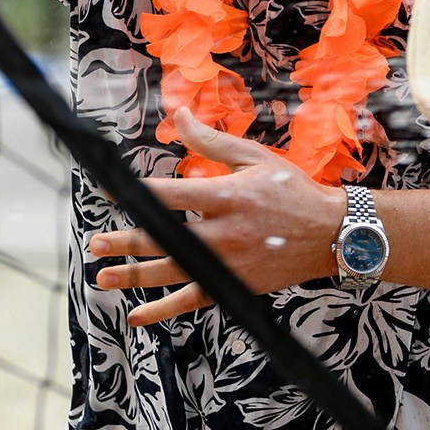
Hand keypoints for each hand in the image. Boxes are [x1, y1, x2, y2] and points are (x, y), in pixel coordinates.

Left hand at [87, 109, 345, 325]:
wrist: (334, 233)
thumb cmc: (293, 191)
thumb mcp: (254, 158)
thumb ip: (211, 141)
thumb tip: (178, 113)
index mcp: (228, 195)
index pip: (171, 194)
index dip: (137, 193)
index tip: (109, 193)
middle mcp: (225, 232)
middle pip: (165, 238)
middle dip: (126, 241)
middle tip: (95, 243)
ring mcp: (229, 263)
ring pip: (173, 272)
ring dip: (135, 276)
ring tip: (102, 277)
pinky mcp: (236, 285)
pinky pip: (193, 300)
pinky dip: (164, 310)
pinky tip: (138, 315)